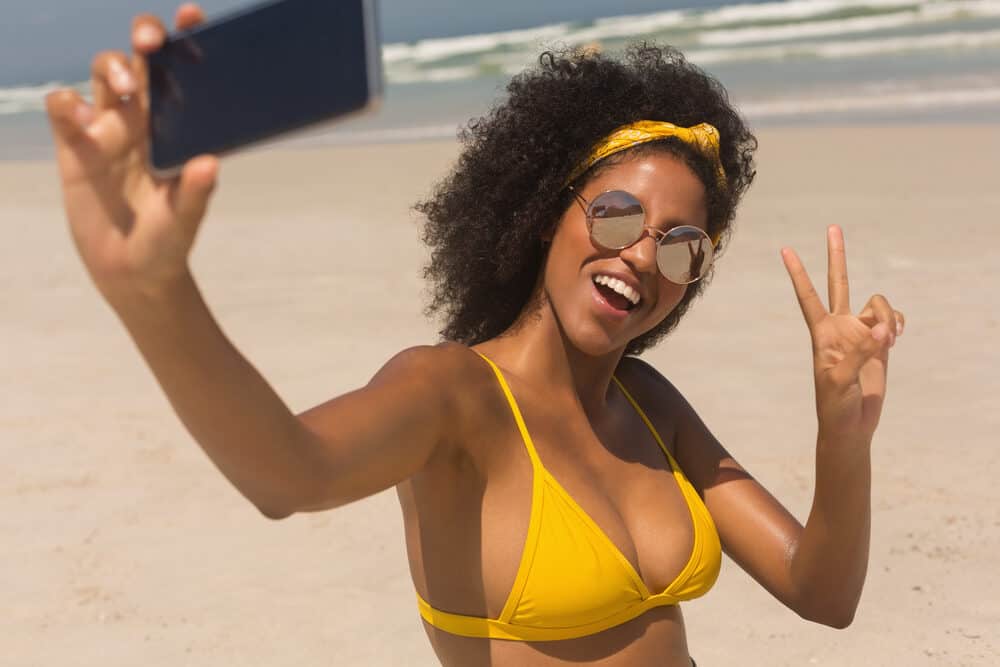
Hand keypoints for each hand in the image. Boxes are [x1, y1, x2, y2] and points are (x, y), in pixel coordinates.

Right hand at [45, 4, 216, 302]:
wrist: (131, 274)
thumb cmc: (167, 244)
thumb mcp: (185, 222)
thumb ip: (196, 194)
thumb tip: (210, 164)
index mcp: (178, 128)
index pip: (183, 76)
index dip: (185, 40)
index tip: (194, 16)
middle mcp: (145, 121)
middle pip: (142, 60)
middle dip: (146, 39)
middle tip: (151, 42)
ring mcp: (108, 130)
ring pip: (105, 74)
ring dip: (114, 68)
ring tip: (127, 88)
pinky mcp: (74, 147)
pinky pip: (64, 109)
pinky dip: (65, 102)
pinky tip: (75, 115)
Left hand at [781, 225, 904, 446]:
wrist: (851, 425)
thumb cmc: (835, 406)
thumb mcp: (840, 381)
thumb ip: (859, 354)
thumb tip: (880, 332)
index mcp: (821, 333)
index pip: (807, 297)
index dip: (798, 274)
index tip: (785, 250)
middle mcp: (841, 326)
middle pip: (839, 282)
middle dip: (836, 256)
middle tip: (833, 227)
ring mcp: (862, 332)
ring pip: (878, 304)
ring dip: (889, 316)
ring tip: (891, 339)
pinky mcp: (881, 343)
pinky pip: (895, 320)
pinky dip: (899, 323)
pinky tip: (897, 338)